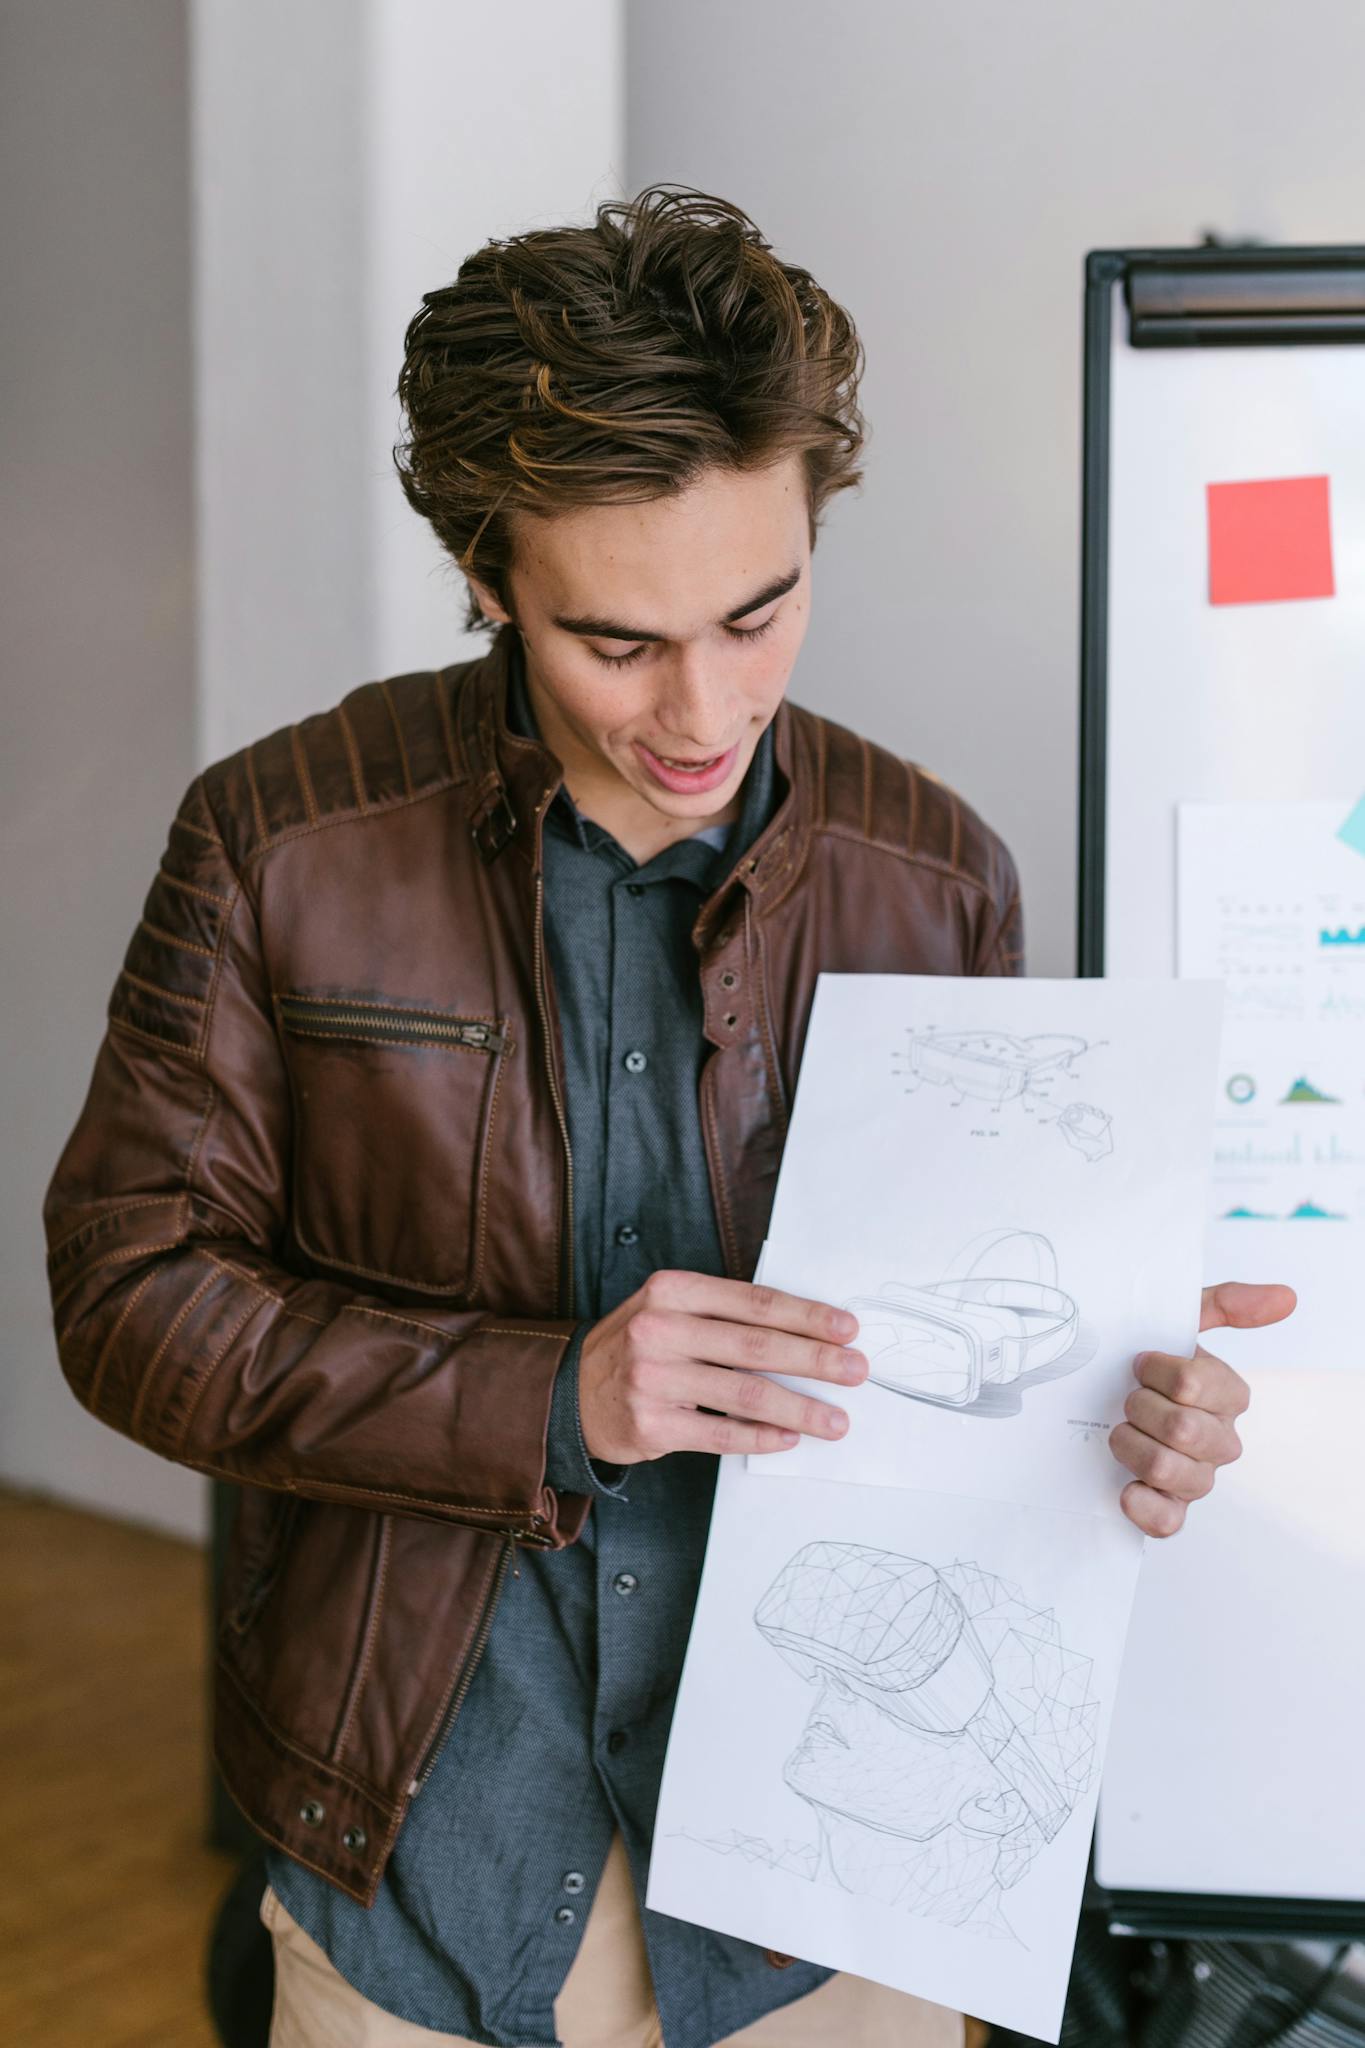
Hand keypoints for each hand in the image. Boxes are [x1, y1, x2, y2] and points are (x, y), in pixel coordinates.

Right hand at [576, 1269, 868, 1464]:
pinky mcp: (651, 1425)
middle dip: (815, 1360)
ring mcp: (652, 1379)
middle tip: (855, 1372)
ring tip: (836, 1421)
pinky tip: (790, 1438)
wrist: (570, 1392)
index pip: (754, 1302)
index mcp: (672, 1291)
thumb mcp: (670, 1309)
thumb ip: (724, 1313)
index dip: (806, 1316)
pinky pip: (720, 1433)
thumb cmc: (639, 1347)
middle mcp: (659, 1329)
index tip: (847, 1329)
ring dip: (799, 1409)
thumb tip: (806, 1332)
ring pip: (744, 1394)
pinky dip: (761, 1438)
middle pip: (756, 1346)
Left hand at [1109, 1281, 1294, 1535]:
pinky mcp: (1170, 1512)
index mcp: (1226, 1396)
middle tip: (1126, 1400)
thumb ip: (1227, 1303)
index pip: (1192, 1383)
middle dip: (1139, 1407)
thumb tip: (1285, 1297)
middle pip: (1182, 1429)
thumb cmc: (1142, 1365)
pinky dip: (1141, 1504)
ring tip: (1119, 1433)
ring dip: (1130, 1446)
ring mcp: (1197, 1479)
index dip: (1156, 1372)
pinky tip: (1124, 1485)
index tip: (1138, 1363)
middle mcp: (1219, 1440)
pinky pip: (1167, 1522)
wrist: (1094, 1403)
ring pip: (1169, 1470)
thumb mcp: (1177, 1322)